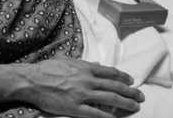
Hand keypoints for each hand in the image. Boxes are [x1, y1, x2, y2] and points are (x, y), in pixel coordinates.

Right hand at [14, 59, 143, 117]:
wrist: (32, 80)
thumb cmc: (46, 69)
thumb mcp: (67, 60)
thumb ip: (83, 63)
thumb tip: (97, 64)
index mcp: (85, 67)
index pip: (110, 72)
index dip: (123, 76)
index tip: (132, 80)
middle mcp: (87, 80)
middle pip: (115, 86)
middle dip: (130, 91)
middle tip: (140, 96)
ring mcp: (82, 94)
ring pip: (110, 99)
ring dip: (126, 103)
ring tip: (136, 106)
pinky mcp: (75, 108)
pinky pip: (96, 114)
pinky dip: (108, 117)